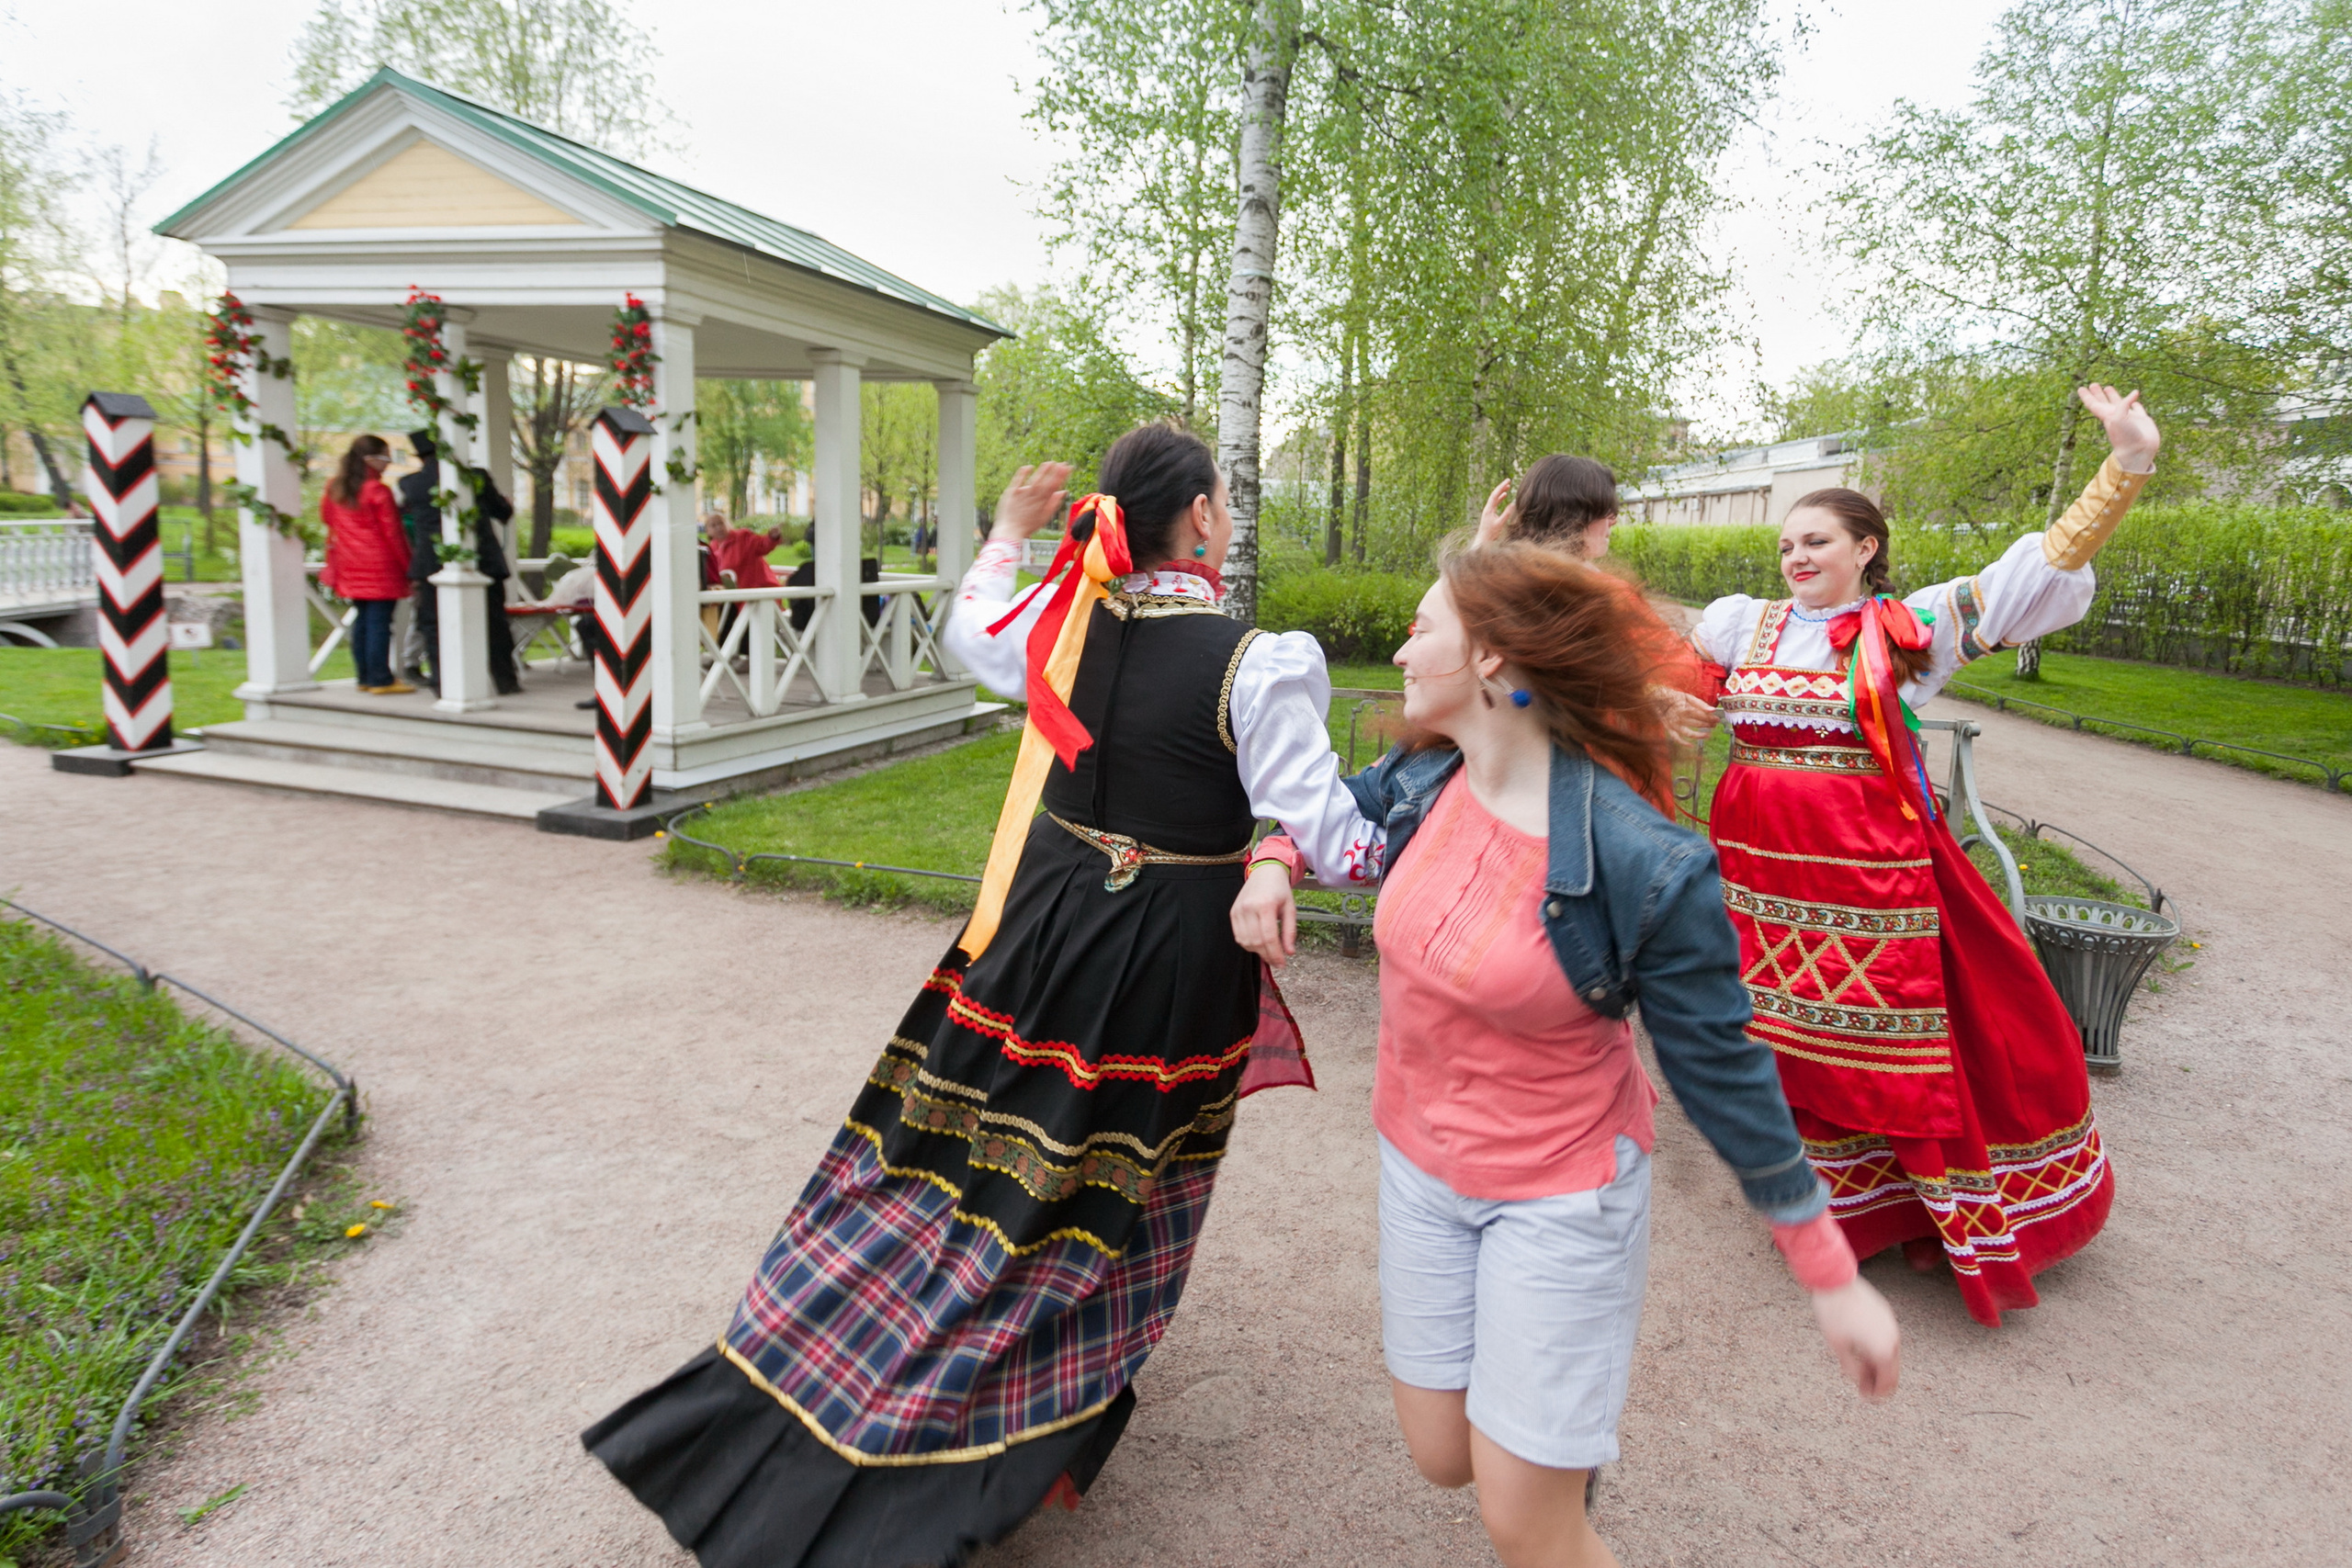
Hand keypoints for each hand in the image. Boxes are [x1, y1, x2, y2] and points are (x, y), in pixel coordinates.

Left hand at [991, 462, 1073, 543]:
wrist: (1010, 531)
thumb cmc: (1028, 526)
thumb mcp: (1044, 517)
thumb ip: (1054, 503)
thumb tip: (1063, 492)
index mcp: (1042, 502)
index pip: (1055, 486)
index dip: (1062, 476)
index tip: (1067, 468)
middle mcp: (1034, 496)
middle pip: (1046, 482)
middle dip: (1055, 472)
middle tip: (1062, 463)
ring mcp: (1022, 494)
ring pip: (1035, 479)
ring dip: (1043, 470)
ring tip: (1049, 463)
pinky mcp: (1011, 492)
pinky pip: (1018, 480)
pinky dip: (1023, 473)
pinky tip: (1029, 466)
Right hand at [1230, 861, 1297, 969]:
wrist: (1264, 872)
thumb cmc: (1279, 889)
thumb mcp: (1290, 908)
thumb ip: (1290, 931)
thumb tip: (1290, 952)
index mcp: (1265, 905)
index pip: (1269, 937)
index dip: (1275, 954)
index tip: (1282, 964)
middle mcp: (1249, 908)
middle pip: (1257, 941)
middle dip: (1268, 955)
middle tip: (1277, 961)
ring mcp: (1238, 910)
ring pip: (1246, 941)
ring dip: (1257, 951)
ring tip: (1268, 952)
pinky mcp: (1233, 912)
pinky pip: (1238, 936)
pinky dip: (1248, 944)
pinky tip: (1258, 944)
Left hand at [1475, 479, 1513, 544]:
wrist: (1483, 541)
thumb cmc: (1491, 534)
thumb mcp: (1500, 524)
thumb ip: (1506, 514)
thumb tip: (1512, 504)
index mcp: (1489, 509)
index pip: (1495, 495)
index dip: (1501, 487)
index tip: (1508, 481)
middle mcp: (1487, 508)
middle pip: (1494, 494)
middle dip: (1501, 487)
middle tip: (1508, 480)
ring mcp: (1488, 511)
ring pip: (1495, 498)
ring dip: (1501, 492)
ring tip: (1507, 486)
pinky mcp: (1490, 514)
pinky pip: (1495, 503)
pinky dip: (1500, 498)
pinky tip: (1504, 495)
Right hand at [1657, 688, 1717, 747]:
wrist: (1656, 699)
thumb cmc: (1674, 697)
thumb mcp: (1687, 696)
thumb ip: (1700, 703)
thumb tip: (1712, 710)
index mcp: (1685, 709)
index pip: (1702, 716)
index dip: (1711, 718)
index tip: (1717, 719)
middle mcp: (1680, 718)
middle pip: (1697, 724)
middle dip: (1708, 725)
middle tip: (1714, 725)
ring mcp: (1674, 725)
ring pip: (1689, 733)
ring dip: (1699, 736)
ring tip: (1708, 735)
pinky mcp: (1669, 729)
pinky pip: (1676, 738)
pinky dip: (1683, 743)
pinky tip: (1691, 745)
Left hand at [1811, 1276, 1899, 1398]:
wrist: (1835, 1281)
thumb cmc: (1833, 1314)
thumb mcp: (1838, 1347)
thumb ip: (1852, 1368)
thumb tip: (1861, 1383)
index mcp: (1882, 1350)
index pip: (1887, 1382)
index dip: (1877, 1394)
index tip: (1866, 1397)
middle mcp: (1892, 1338)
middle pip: (1892, 1369)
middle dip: (1879, 1382)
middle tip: (1864, 1390)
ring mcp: (1890, 1324)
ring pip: (1890, 1353)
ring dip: (1878, 1365)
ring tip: (1861, 1372)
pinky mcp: (1885, 1314)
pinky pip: (1886, 1338)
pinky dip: (1878, 1349)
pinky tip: (1863, 1352)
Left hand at [2078, 384, 2159, 472]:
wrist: (2139, 452)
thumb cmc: (2125, 437)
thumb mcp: (2118, 418)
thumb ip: (2124, 404)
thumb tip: (2135, 392)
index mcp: (2106, 416)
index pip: (2094, 404)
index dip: (2087, 396)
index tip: (2080, 388)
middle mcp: (2116, 416)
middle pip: (2104, 402)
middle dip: (2098, 393)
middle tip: (2093, 384)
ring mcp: (2129, 418)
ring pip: (2120, 404)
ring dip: (2114, 396)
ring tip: (2108, 387)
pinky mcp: (2142, 420)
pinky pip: (2138, 409)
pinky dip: (2135, 403)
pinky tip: (2135, 399)